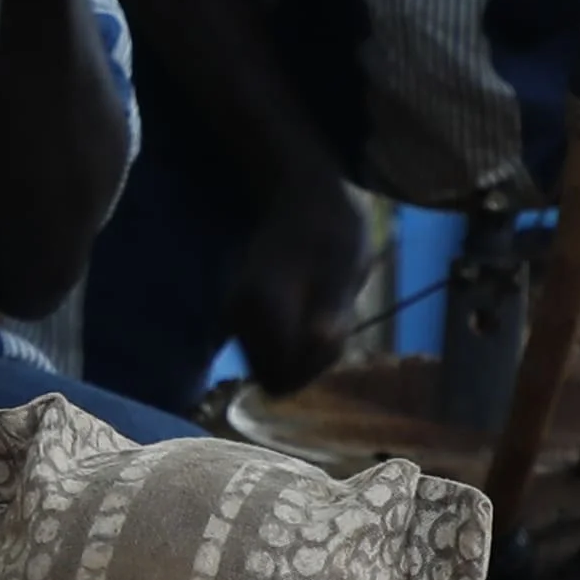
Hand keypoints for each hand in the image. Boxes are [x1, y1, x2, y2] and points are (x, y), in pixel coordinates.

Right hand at [228, 168, 384, 394]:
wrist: (303, 201)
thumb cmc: (331, 228)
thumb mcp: (345, 262)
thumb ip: (332, 305)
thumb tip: (322, 340)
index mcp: (259, 305)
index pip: (282, 379)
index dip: (314, 366)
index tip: (337, 330)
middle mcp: (237, 317)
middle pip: (276, 379)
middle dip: (311, 362)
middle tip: (335, 320)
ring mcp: (235, 320)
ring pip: (274, 369)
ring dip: (306, 353)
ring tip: (325, 311)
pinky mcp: (240, 321)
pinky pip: (272, 354)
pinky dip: (297, 343)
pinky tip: (312, 311)